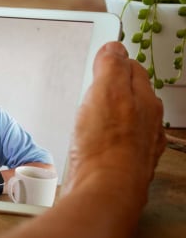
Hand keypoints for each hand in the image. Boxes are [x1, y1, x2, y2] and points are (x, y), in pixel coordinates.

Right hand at [64, 42, 165, 204]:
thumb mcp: (106, 91)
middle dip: (112, 87)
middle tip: (93, 83)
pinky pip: (114, 140)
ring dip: (108, 112)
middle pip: (130, 94)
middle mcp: (146, 123)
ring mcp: (136, 144)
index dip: (114, 61)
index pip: (133, 68)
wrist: (104, 190)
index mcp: (145, 100)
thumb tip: (114, 47)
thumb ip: (111, 65)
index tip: (101, 59)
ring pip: (123, 119)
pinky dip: (104, 135)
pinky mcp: (121, 162)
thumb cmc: (106, 145)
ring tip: (90, 111)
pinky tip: (91, 138)